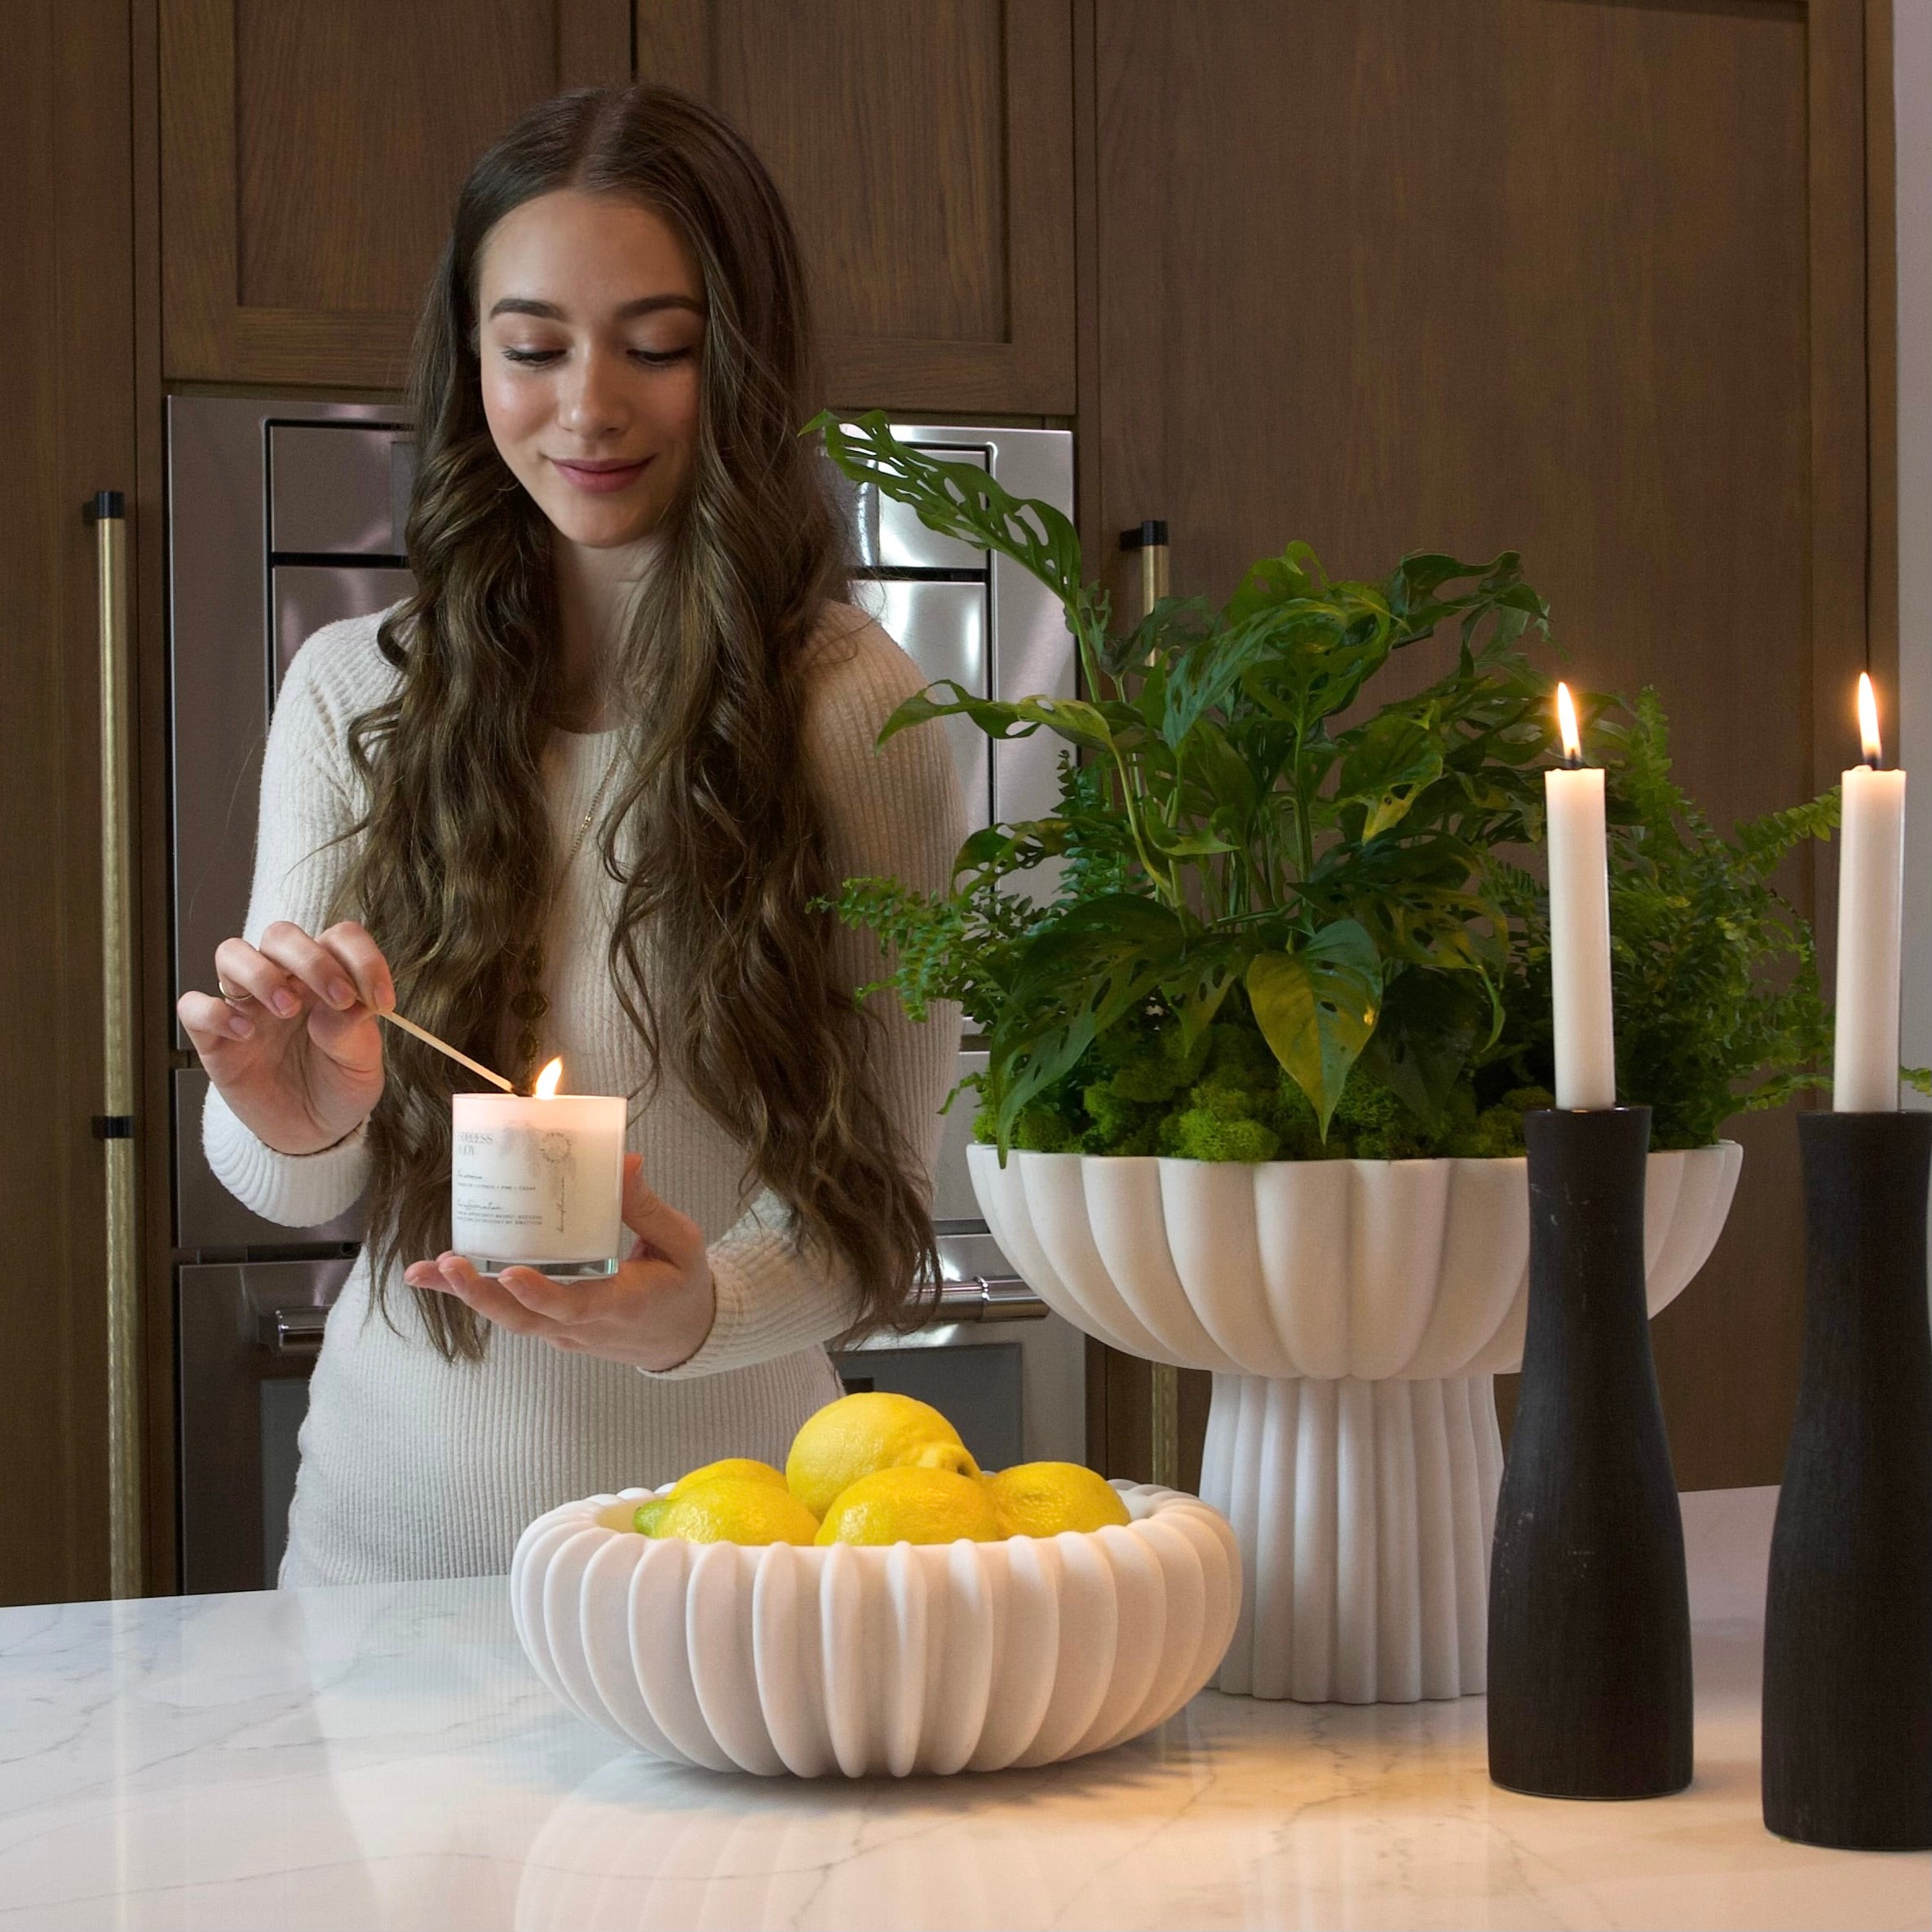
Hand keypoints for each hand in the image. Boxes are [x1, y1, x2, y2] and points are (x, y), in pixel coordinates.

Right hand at [177, 920, 392, 1155]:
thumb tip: (349, 1004)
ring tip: (287, 1010)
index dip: (362, 958)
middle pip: (281, 935)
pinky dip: (214, 1011)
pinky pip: (194, 1006)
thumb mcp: (361, 1066)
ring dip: (261, 974)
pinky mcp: (214, 1037)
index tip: (381, 1000)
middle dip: (311, 959)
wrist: (311, 1132)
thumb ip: (356, 1034)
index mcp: (327, 978)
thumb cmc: (338, 1087)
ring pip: (231, 953)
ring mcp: (246, 1005)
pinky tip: (244, 1033)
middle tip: (338, 997)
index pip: (340, 939)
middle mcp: (284, 981)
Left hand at [406, 1154, 716, 1371]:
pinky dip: (476, 1296)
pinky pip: (513, 1313)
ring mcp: (564, 1332)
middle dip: (482, 1295)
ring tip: (427, 1270)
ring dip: (468, 1296)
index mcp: (621, 1304)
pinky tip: (441, 1274)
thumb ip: (647, 1207)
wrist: (682, 1337)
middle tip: (449, 1265)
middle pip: (524, 1320)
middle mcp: (584, 1325)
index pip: (573, 1306)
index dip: (540, 1294)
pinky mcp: (552, 1327)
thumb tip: (624, 1161)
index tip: (512, 1273)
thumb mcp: (681, 1244)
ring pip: (510, 1319)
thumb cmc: (682, 1285)